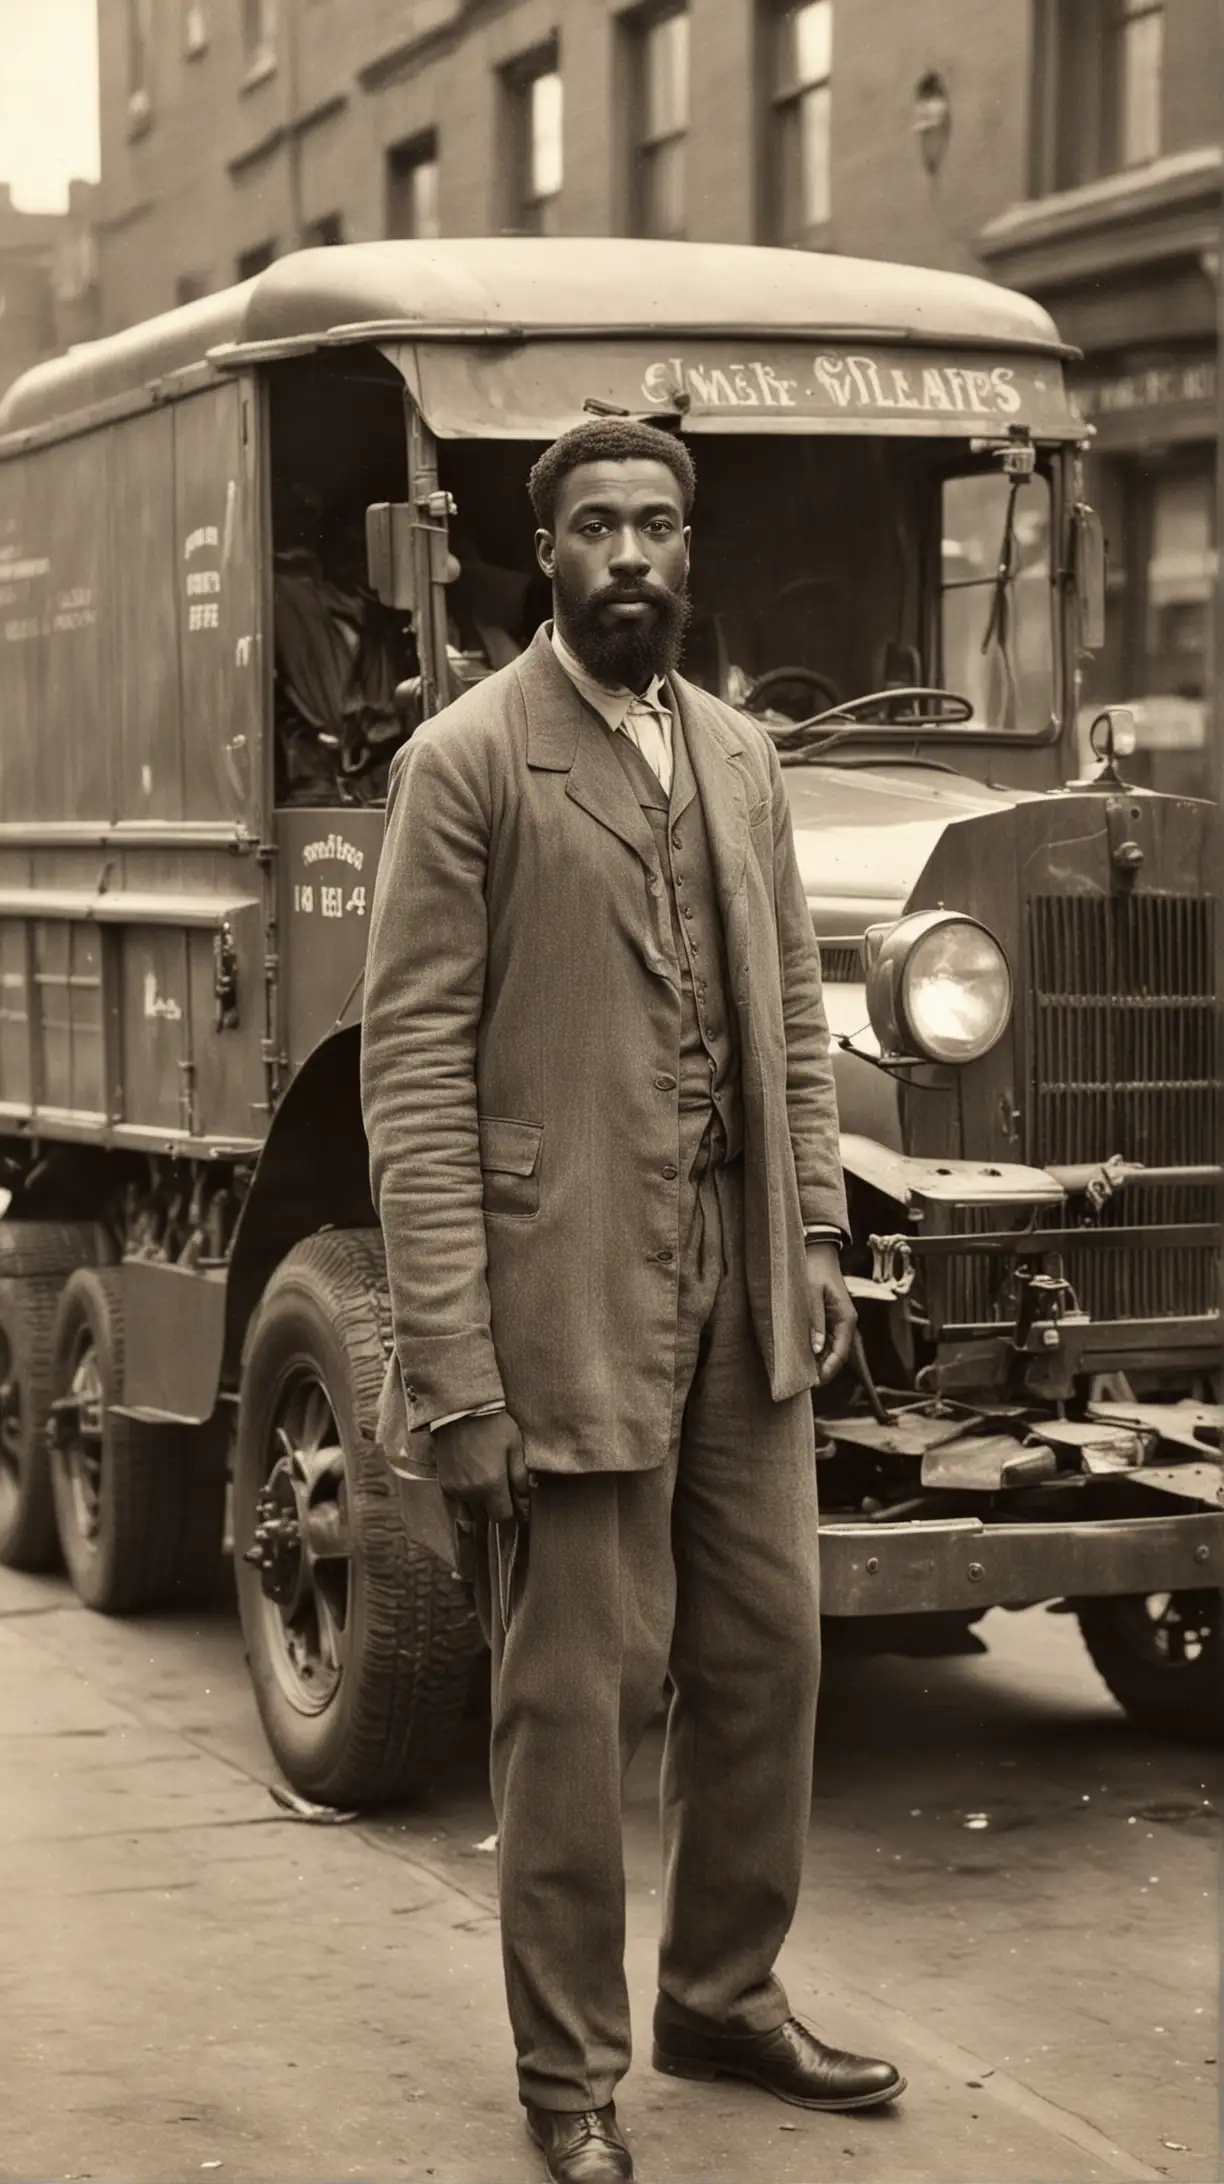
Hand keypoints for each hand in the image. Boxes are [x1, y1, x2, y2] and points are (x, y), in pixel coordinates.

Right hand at [431, 1409, 529, 1525]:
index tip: (520, 1519)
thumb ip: (520, 1480)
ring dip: (481, 1517)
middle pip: (486, 1520)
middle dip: (497, 1519)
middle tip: (506, 1517)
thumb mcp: (515, 1448)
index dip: (514, 1520)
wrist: (460, 1409)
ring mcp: (454, 1490)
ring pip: (470, 1517)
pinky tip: (473, 1506)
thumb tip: (526, 1505)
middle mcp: (470, 1493)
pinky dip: (465, 1510)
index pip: (503, 1518)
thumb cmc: (494, 1426)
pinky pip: (456, 1507)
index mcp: (490, 1485)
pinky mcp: (443, 1484)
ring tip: (488, 1515)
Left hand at [805, 1243, 856, 1386]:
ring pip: (832, 1349)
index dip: (829, 1369)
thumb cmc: (813, 1270)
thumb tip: (817, 1349)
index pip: (841, 1351)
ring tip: (804, 1374)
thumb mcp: (811, 1294)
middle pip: (838, 1354)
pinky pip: (827, 1340)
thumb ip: (815, 1321)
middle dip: (825, 1370)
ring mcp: (838, 1321)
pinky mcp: (829, 1318)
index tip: (816, 1382)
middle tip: (806, 1383)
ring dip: (821, 1362)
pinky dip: (818, 1351)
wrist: (817, 1252)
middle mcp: (846, 1322)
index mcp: (846, 1318)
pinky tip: (805, 1358)